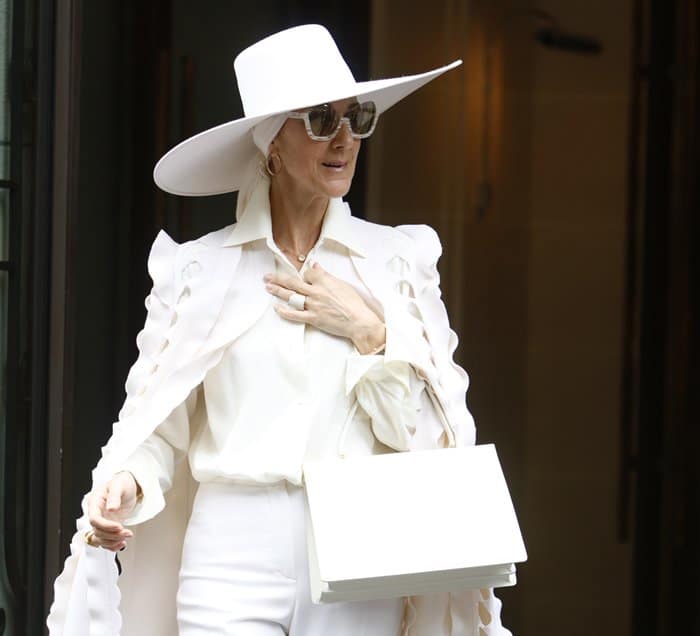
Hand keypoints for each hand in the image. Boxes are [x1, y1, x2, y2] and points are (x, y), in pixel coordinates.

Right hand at [86, 471, 139, 550]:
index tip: (118, 527)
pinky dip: (112, 545)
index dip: (105, 525)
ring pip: (100, 538)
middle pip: (98, 531)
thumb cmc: (122, 483)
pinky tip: (121, 545)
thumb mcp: (119, 485)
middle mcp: (96, 513)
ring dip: (112, 541)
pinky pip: (105, 540)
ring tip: (126, 538)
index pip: (94, 519)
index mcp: (95, 502)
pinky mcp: (108, 527)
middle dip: (112, 535)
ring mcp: (102, 521)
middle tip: (127, 533)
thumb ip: (114, 496)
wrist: (128, 486)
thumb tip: (111, 508)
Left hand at [264, 263, 385, 353]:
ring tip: (268, 287)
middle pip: (293, 283)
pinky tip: (276, 308)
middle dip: (278, 279)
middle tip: (267, 277)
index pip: (307, 273)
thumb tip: (316, 267)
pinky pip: (295, 314)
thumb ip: (326, 276)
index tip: (302, 276)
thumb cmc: (354, 303)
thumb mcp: (342, 285)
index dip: (303, 274)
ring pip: (291, 296)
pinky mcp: (313, 318)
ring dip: (278, 291)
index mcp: (324, 281)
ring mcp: (313, 305)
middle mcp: (316, 292)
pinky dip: (284, 311)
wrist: (358, 321)